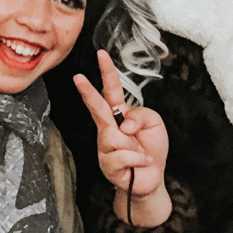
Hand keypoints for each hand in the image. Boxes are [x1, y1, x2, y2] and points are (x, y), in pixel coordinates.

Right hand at [75, 50, 171, 226]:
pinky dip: (137, 159)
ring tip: (140, 153)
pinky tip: (139, 163)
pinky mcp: (107, 164)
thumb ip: (141, 115)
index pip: (111, 89)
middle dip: (88, 92)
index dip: (107, 71)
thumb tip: (123, 124)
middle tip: (78, 77)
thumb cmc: (151, 147)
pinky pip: (124, 156)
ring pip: (117, 137)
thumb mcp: (154, 123)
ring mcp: (105, 146)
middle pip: (97, 107)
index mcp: (119, 112)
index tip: (101, 54)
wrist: (153, 178)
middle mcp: (108, 127)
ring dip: (135, 146)